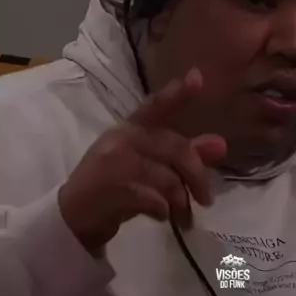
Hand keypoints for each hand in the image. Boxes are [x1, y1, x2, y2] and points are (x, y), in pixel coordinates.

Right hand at [58, 68, 226, 252]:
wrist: (74, 215)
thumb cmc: (115, 185)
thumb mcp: (149, 166)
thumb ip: (184, 155)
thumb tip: (221, 145)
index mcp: (131, 128)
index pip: (156, 107)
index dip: (177, 94)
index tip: (198, 77)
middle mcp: (123, 138)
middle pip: (176, 149)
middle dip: (197, 176)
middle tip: (207, 199)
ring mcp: (115, 162)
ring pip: (168, 178)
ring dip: (181, 202)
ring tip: (184, 218)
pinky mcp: (112, 188)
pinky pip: (154, 199)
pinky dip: (164, 211)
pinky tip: (162, 217)